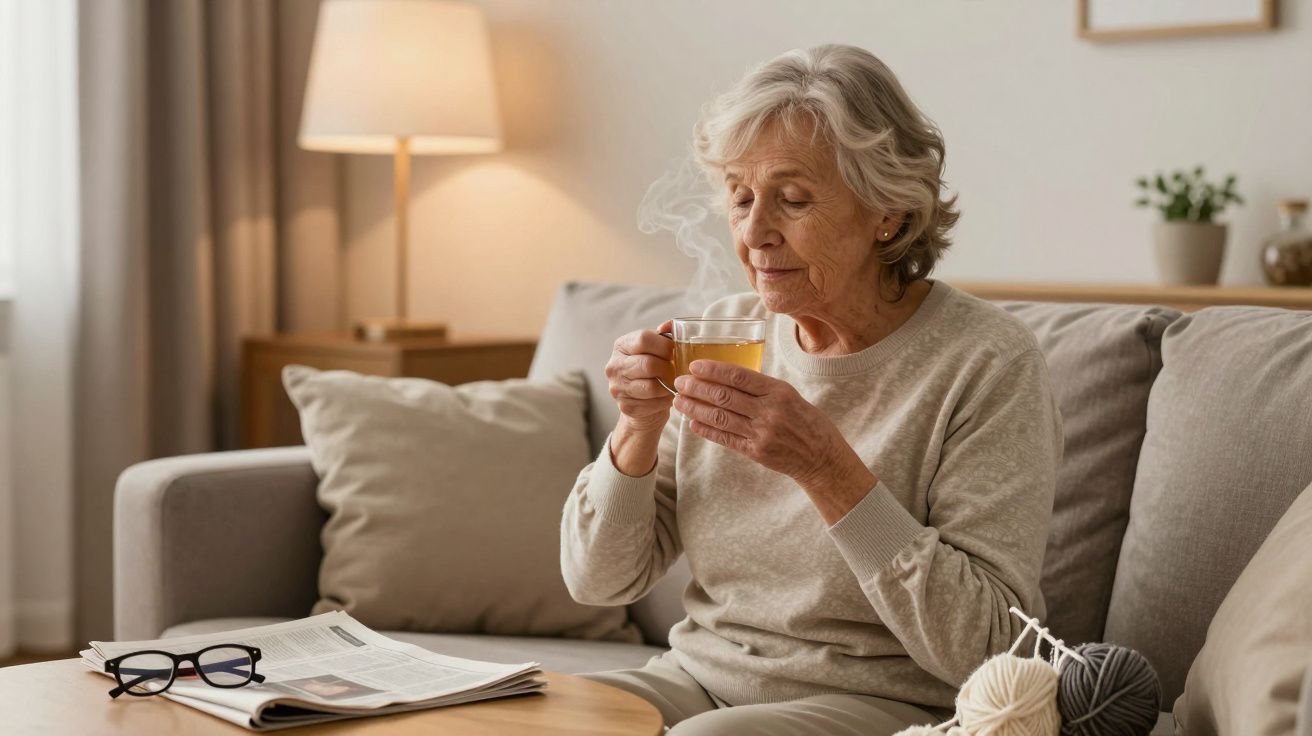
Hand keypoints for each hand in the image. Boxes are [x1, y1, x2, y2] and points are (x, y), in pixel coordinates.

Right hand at [605, 320, 675, 433]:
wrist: (642, 401)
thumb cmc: (653, 369)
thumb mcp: (657, 348)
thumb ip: (666, 334)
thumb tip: (670, 325)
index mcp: (621, 345)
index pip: (644, 339)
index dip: (665, 346)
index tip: (674, 352)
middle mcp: (614, 366)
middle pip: (648, 364)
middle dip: (668, 368)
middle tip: (675, 371)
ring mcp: (617, 387)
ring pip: (651, 387)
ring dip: (668, 386)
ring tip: (672, 384)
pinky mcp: (625, 406)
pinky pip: (653, 404)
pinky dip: (664, 401)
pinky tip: (665, 397)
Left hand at [672, 359, 875, 523]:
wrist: (822, 457)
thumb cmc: (808, 422)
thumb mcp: (790, 396)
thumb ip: (763, 388)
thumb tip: (729, 376)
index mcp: (778, 392)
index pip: (738, 376)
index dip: (713, 369)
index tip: (694, 366)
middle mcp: (769, 411)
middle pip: (724, 396)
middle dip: (697, 387)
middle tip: (679, 382)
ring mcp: (761, 433)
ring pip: (720, 417)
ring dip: (695, 408)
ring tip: (679, 401)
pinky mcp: (756, 452)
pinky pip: (725, 439)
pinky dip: (706, 430)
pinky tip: (692, 424)